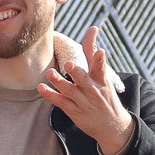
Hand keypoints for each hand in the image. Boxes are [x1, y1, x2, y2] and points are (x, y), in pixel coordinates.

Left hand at [37, 25, 135, 154]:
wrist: (112, 126)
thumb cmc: (105, 95)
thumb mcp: (103, 75)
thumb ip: (93, 52)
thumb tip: (92, 28)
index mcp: (102, 80)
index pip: (101, 68)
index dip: (100, 59)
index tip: (101, 52)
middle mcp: (93, 91)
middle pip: (84, 80)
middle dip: (77, 73)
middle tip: (69, 64)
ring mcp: (83, 102)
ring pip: (70, 91)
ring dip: (59, 82)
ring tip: (50, 73)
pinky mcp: (74, 111)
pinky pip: (61, 102)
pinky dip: (51, 95)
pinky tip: (41, 88)